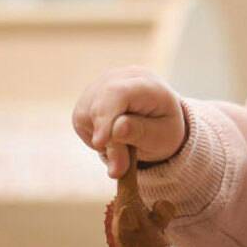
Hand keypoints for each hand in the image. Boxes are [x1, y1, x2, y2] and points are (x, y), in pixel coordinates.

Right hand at [72, 66, 187, 177]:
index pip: (117, 93)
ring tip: (125, 147)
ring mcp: (101, 85)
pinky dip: (95, 136)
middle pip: (99, 105)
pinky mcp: (88, 98)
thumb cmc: (164, 129)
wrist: (157, 123)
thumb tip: (116, 129)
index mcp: (146, 83)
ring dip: (102, 140)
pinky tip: (113, 137)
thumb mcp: (162, 137)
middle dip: (106, 140)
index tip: (100, 142)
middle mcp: (120, 77)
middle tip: (119, 169)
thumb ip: (141, 133)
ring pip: (87, 115)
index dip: (106, 116)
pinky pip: (82, 121)